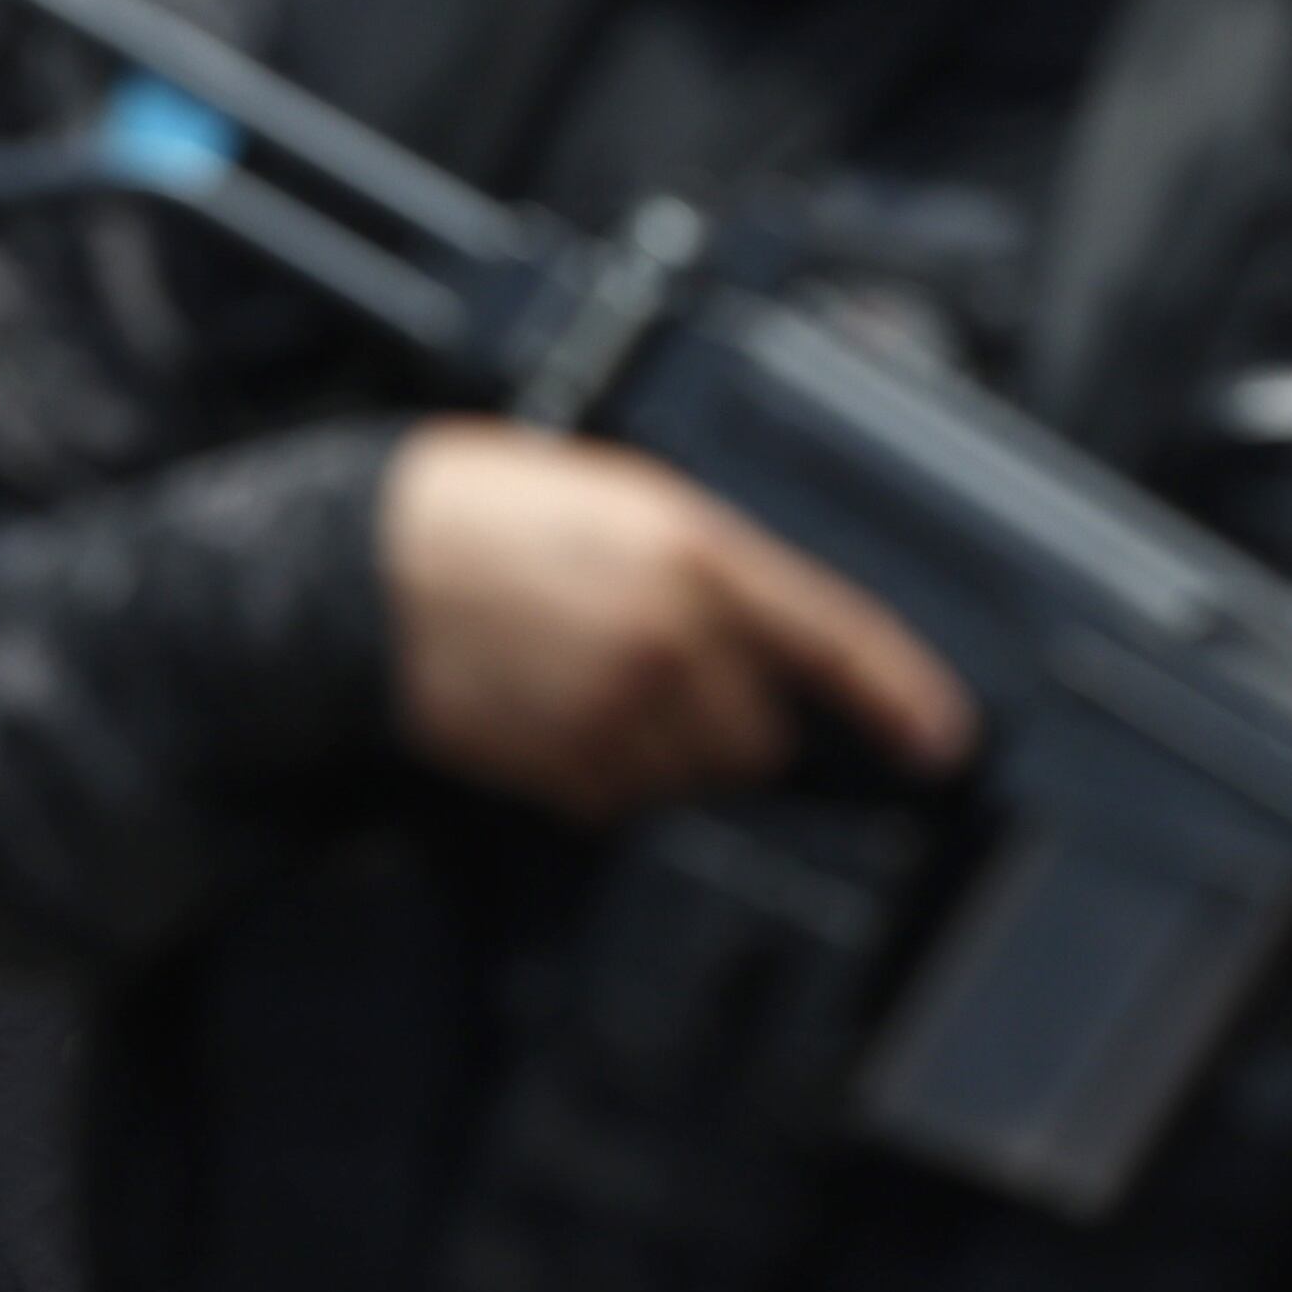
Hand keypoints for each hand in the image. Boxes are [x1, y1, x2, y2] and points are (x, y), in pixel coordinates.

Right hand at [378, 419, 976, 821]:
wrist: (352, 561)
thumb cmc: (469, 510)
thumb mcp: (613, 493)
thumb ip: (702, 561)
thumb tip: (766, 630)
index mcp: (694, 554)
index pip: (836, 638)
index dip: (901, 694)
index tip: (938, 737)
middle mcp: (672, 641)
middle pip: (759, 736)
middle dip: (726, 719)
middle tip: (655, 675)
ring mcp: (617, 713)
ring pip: (688, 774)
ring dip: (657, 750)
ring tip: (580, 684)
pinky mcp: (561, 765)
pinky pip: (615, 798)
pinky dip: (592, 771)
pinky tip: (543, 709)